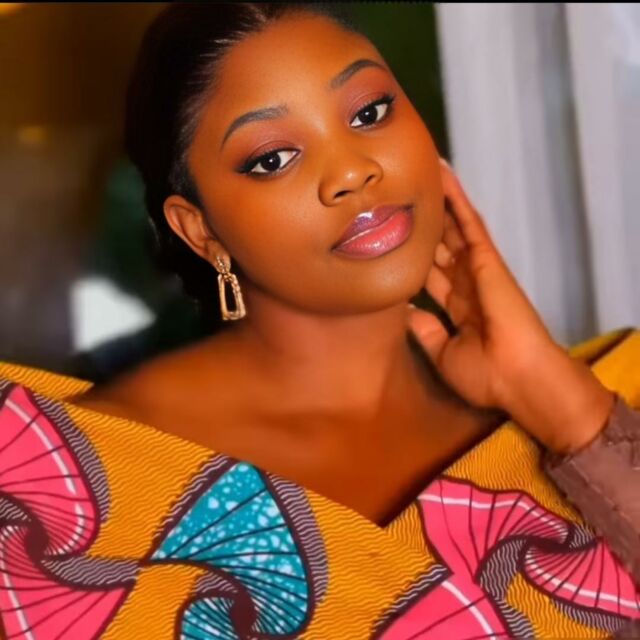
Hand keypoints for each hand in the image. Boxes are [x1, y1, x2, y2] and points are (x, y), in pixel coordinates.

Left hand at [407, 159, 614, 453]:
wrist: (518, 379)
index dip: (410, 257)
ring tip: (416, 173)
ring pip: (452, 227)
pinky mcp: (486, 258)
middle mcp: (465, 283)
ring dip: (436, 201)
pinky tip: (440, 174)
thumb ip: (424, 329)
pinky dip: (455, 198)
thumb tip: (403, 310)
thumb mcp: (442, 353)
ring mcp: (476, 268)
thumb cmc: (486, 375)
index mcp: (456, 308)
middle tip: (396, 198)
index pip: (428, 274)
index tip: (388, 242)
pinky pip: (468, 222)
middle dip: (420, 225)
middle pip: (437, 246)